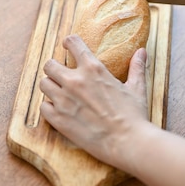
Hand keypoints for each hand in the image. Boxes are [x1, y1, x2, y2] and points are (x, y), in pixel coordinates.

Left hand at [39, 35, 149, 171]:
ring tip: (59, 93)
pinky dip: (49, 108)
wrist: (128, 142)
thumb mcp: (137, 87)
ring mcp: (64, 101)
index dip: (69, 43)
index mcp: (93, 69)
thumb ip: (136, 67)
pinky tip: (60, 111)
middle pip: (49, 65)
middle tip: (62, 75)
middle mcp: (75, 81)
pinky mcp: (59, 120)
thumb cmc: (134, 115)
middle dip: (55, 68)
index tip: (68, 46)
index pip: (73, 43)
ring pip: (43, 84)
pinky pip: (43, 107)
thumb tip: (142, 51)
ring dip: (51, 87)